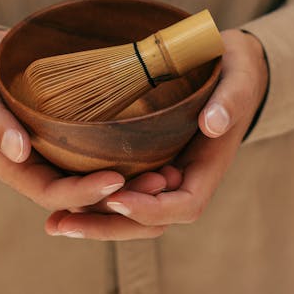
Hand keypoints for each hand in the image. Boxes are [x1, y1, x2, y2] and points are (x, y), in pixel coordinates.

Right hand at [0, 28, 170, 225]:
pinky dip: (130, 159)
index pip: (53, 194)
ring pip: (98, 180)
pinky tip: (160, 150)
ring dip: (133, 183)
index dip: (84, 193)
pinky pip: (103, 156)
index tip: (116, 180)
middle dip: (120, 195)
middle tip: (160, 183)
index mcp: (16, 167)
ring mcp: (60, 154)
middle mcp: (42, 167)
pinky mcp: (76, 137)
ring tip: (169, 173)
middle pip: (83, 196)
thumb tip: (18, 150)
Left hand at [45, 29, 268, 238]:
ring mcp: (163, 174)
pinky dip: (93, 200)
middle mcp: (184, 179)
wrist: (228, 68)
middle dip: (108, 226)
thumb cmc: (235, 71)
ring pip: (130, 213)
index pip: (184, 205)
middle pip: (149, 221)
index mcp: (208, 167)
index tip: (117, 198)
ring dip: (94, 221)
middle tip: (63, 224)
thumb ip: (231, 100)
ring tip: (54, 223)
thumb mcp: (239, 78)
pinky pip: (120, 190)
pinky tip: (60, 201)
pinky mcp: (145, 162)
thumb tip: (212, 123)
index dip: (150, 208)